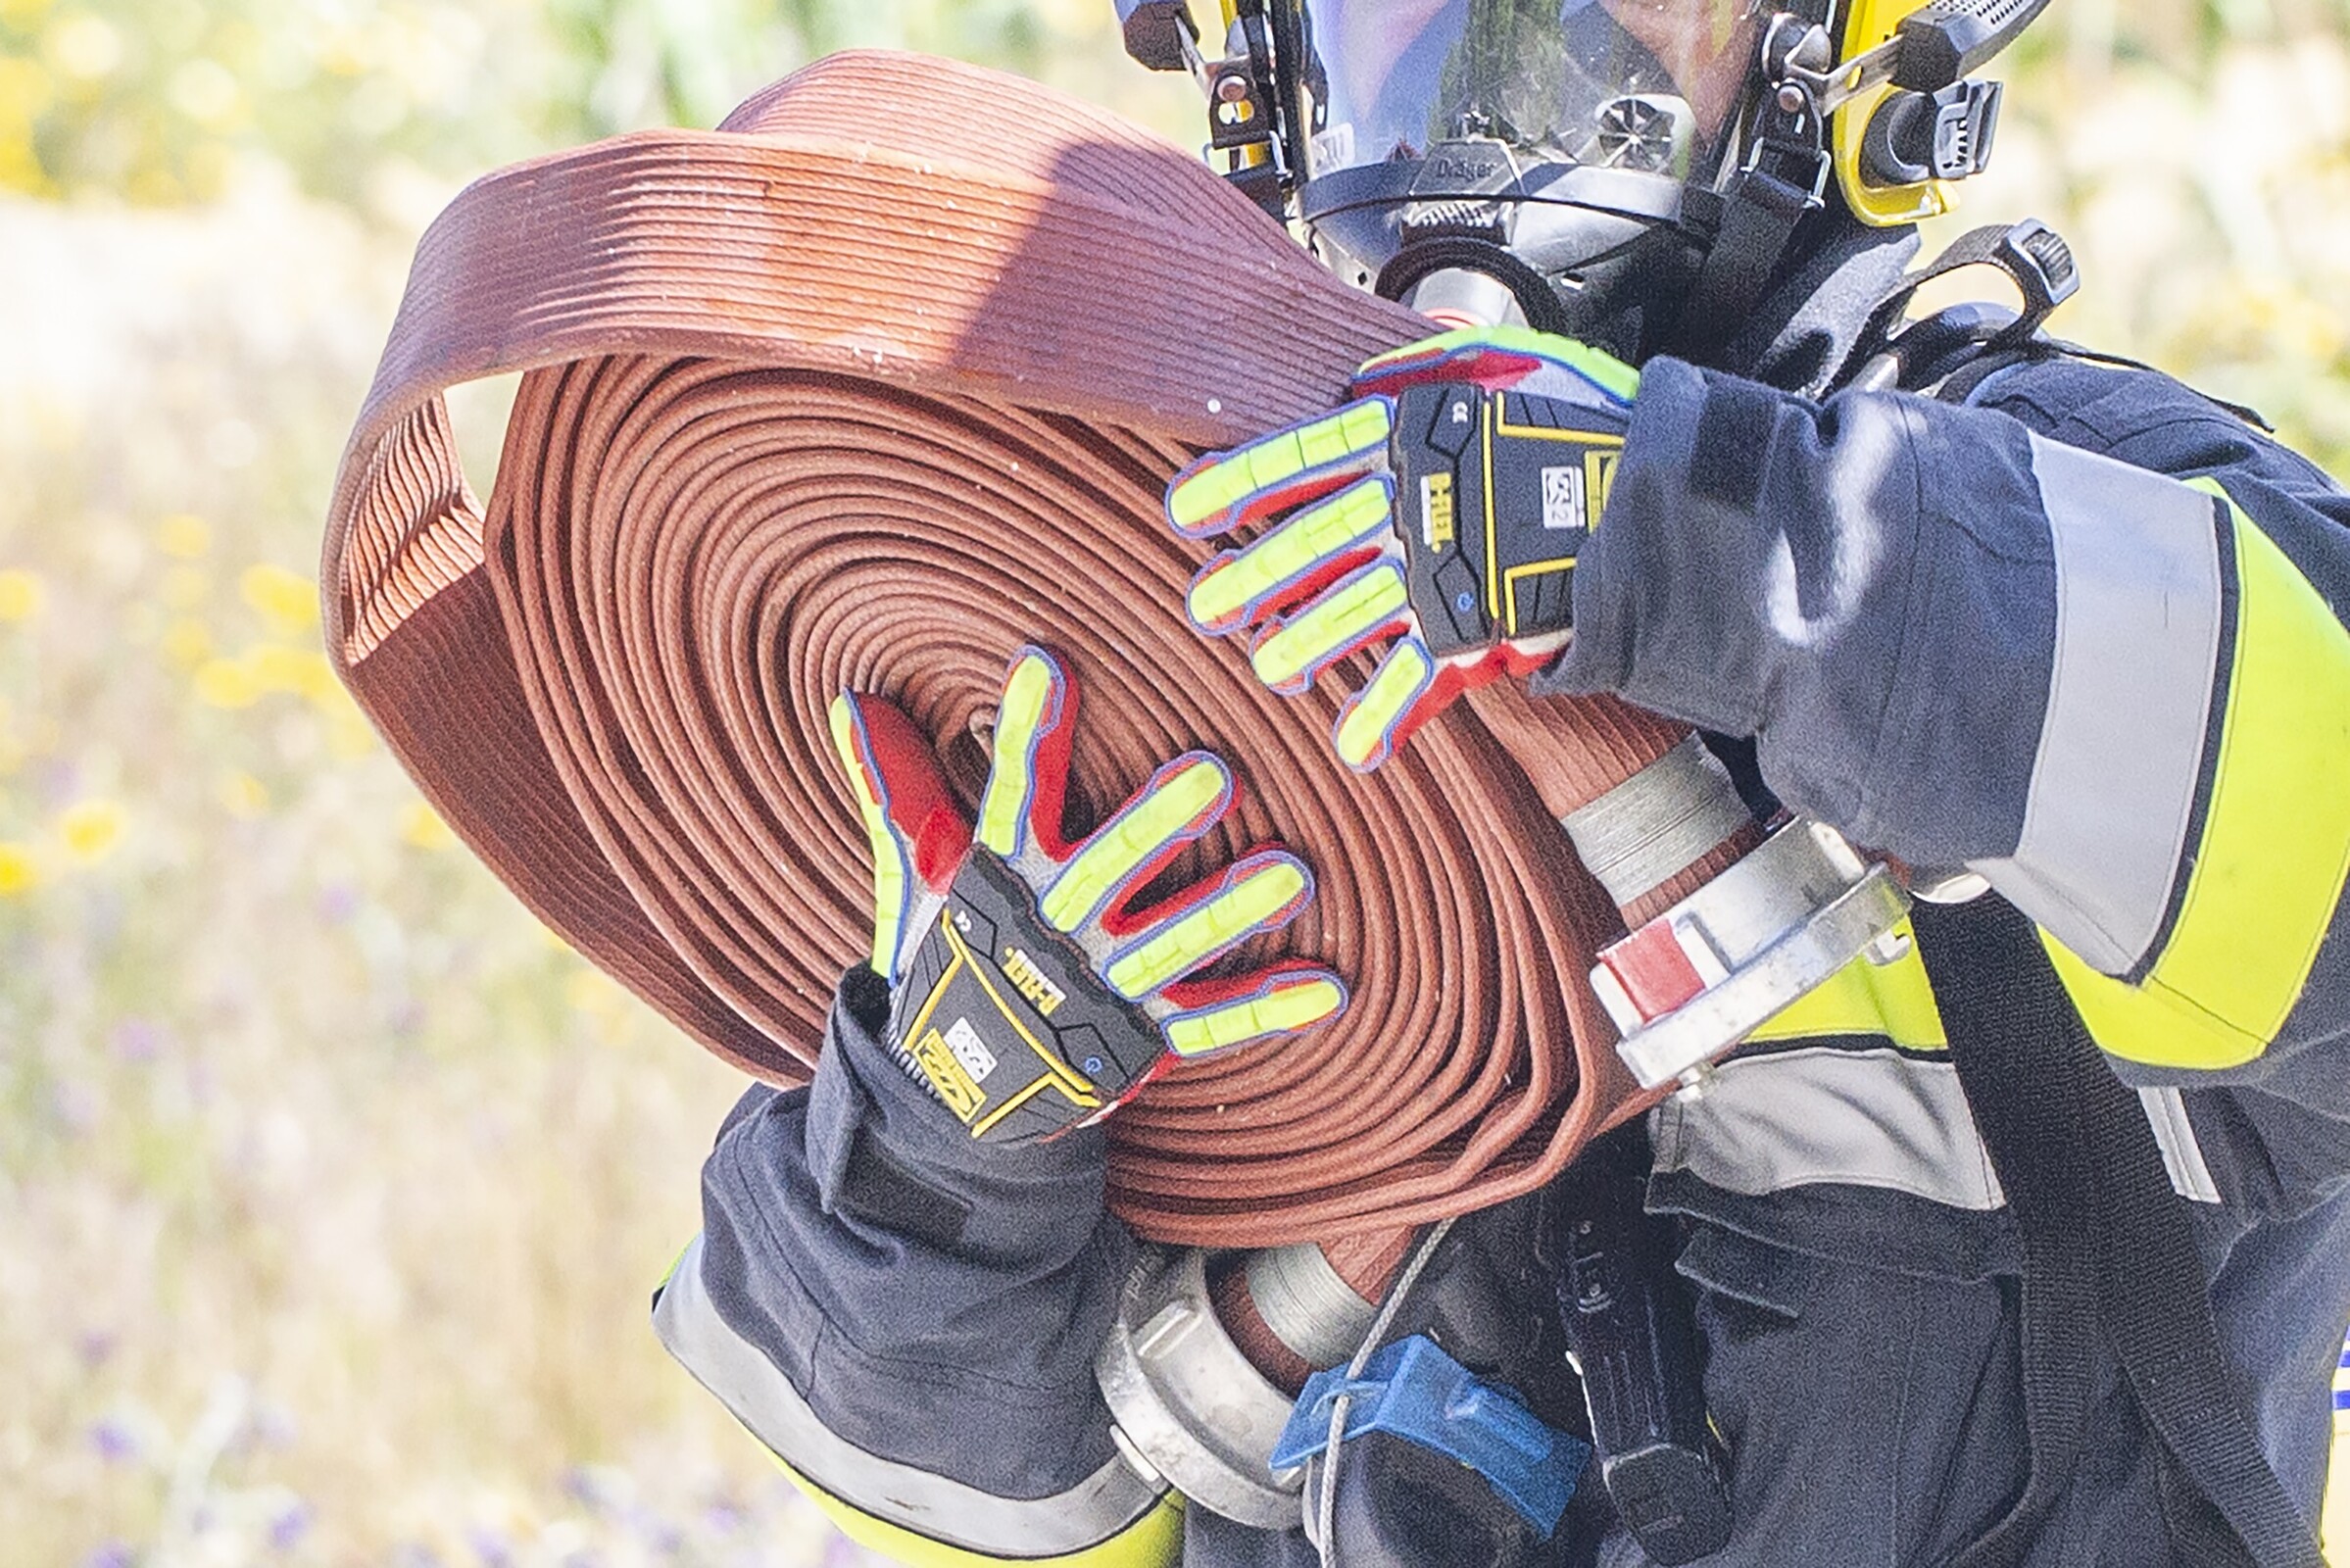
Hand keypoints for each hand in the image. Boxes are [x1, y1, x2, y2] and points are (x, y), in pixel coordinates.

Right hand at [828, 646, 1347, 1144]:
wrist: (954, 1097)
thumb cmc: (950, 958)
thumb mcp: (918, 876)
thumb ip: (898, 790)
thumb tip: (852, 702)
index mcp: (1004, 882)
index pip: (1013, 794)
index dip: (1029, 733)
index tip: (1047, 664)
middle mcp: (1058, 930)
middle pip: (1108, 868)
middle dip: (1156, 823)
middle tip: (1214, 772)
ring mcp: (1105, 987)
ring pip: (1174, 941)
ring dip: (1232, 909)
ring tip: (1293, 872)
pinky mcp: (1144, 1038)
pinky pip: (1211, 1023)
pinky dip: (1266, 1007)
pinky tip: (1328, 985)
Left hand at [1166, 326, 1639, 770]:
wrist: (1663, 496)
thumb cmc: (1588, 423)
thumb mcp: (1502, 363)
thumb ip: (1425, 371)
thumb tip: (1361, 382)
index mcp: (1406, 437)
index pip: (1297, 459)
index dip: (1235, 485)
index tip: (1187, 508)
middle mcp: (1410, 505)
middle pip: (1304, 546)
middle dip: (1246, 580)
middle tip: (1205, 605)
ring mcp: (1439, 572)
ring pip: (1342, 616)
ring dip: (1297, 648)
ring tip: (1273, 670)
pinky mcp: (1475, 629)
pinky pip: (1412, 680)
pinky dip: (1380, 719)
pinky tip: (1352, 748)